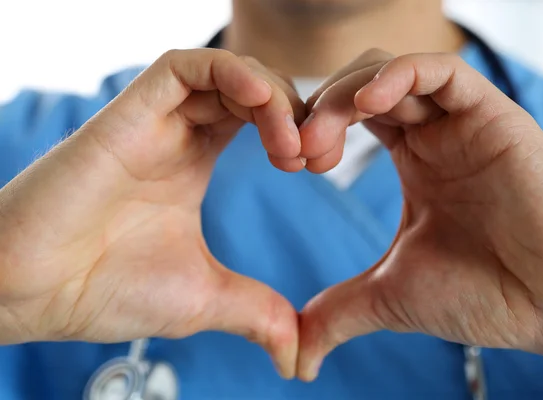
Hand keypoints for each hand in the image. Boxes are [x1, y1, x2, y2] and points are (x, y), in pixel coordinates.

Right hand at [0, 49, 305, 377]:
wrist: (34, 296)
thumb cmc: (106, 291)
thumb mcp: (204, 299)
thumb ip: (258, 314)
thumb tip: (298, 359)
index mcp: (195, 164)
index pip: (257, 118)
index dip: (297, 131)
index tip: (318, 167)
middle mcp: (176, 136)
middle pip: (249, 90)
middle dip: (294, 112)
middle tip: (312, 157)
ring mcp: (152, 122)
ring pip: (225, 72)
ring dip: (270, 96)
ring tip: (290, 145)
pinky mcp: (127, 114)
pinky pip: (184, 67)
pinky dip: (230, 72)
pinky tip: (261, 102)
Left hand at [297, 49, 542, 379]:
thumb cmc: (484, 295)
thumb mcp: (391, 297)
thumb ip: (339, 313)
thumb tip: (295, 358)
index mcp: (412, 161)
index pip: (349, 115)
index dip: (311, 128)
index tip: (290, 165)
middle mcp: (434, 136)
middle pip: (361, 88)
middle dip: (318, 110)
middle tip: (297, 154)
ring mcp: (462, 123)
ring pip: (392, 71)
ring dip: (344, 94)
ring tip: (321, 140)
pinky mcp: (493, 117)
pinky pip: (442, 71)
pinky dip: (399, 75)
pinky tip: (366, 105)